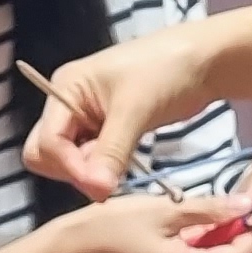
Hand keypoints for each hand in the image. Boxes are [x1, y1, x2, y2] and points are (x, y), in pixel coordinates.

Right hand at [24, 22, 228, 200]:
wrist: (204, 61)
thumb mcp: (136, 110)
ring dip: (90, 172)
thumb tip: (95, 191)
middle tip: (110, 175)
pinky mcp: (106, 129)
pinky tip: (127, 165)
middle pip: (47, 153)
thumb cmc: (167, 71)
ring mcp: (86, 117)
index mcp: (65, 88)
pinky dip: (104, 169)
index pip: (47, 141)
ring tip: (124, 166)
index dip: (69, 166)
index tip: (101, 184)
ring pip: (69, 160)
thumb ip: (111, 152)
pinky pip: (91, 159)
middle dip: (73, 170)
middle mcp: (67, 103)